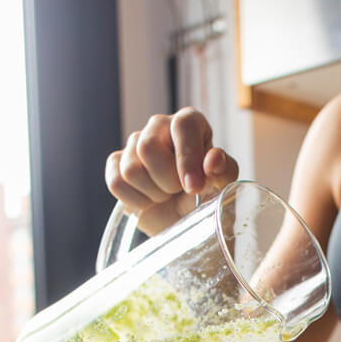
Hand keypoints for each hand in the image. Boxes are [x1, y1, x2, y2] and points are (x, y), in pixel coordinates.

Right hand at [105, 107, 239, 235]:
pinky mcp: (116, 162)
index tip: (193, 187)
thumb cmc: (205, 195)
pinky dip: (135, 201)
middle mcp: (160, 125)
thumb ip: (224, 170)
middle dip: (167, 180)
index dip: (187, 158)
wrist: (182, 219)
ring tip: (166, 194)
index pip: (183, 125)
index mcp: (190, 123)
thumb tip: (213, 160)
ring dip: (153, 193)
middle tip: (180, 190)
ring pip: (131, 169)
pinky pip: (116, 183)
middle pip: (148, 147)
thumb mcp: (223, 185)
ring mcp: (135, 142)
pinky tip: (149, 199)